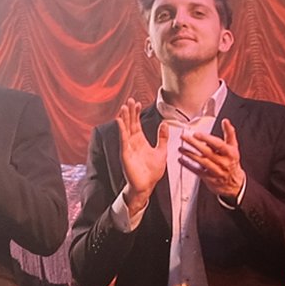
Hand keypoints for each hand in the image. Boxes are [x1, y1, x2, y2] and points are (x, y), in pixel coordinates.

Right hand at [115, 97, 167, 212]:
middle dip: (130, 112)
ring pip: (125, 129)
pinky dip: (122, 130)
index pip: (137, 124)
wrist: (147, 185)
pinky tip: (120, 121)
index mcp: (141, 142)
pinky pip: (123, 139)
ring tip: (124, 106)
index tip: (138, 103)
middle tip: (130, 100)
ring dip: (124, 118)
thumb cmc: (152, 172)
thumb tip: (164, 124)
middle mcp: (133, 143)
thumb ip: (162, 137)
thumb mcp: (162, 151)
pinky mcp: (125, 154)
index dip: (137, 114)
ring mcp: (128, 148)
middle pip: (130, 124)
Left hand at [181, 118, 245, 201]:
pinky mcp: (208, 178)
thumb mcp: (234, 147)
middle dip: (194, 144)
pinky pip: (196, 171)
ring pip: (201, 161)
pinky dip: (188, 165)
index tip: (197, 134)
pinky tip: (181, 160)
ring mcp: (215, 170)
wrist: (234, 182)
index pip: (218, 144)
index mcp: (230, 152)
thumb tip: (225, 121)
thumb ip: (229, 133)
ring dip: (189, 154)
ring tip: (180, 148)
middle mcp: (223, 162)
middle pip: (207, 152)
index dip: (207, 139)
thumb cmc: (232, 161)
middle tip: (184, 137)